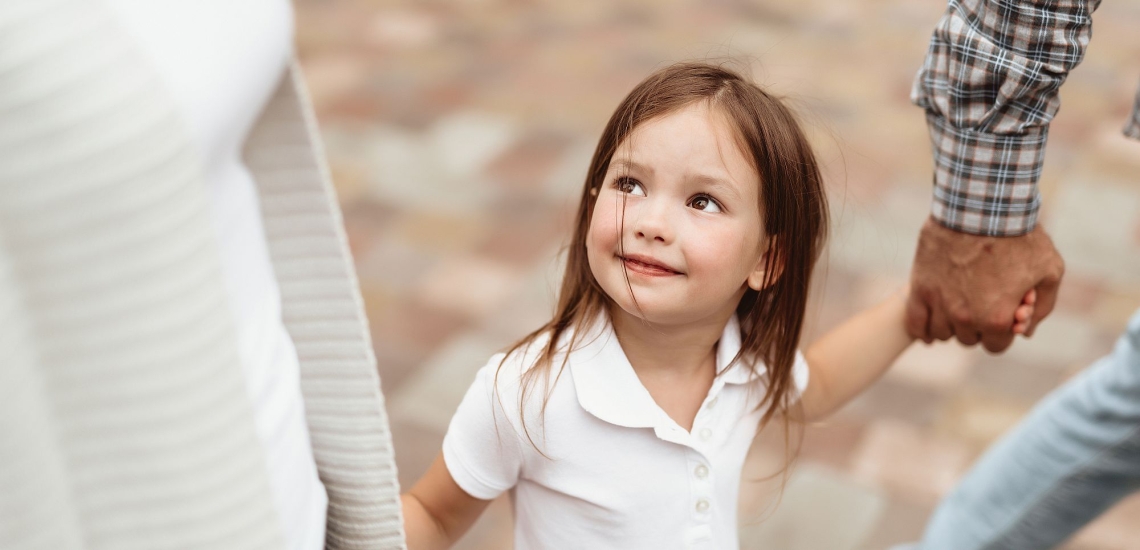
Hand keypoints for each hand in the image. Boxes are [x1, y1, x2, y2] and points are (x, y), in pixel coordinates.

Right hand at [906, 217, 1064, 351]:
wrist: (982, 208)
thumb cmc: (1019, 237)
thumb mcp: (1049, 270)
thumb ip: (1042, 307)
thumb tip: (1024, 330)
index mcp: (997, 319)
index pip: (996, 345)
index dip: (1002, 332)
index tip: (1003, 315)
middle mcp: (965, 318)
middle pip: (968, 339)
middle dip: (978, 326)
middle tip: (982, 302)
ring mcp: (939, 304)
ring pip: (941, 332)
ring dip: (951, 325)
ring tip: (958, 305)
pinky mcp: (920, 288)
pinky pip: (915, 322)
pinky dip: (922, 328)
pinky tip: (929, 327)